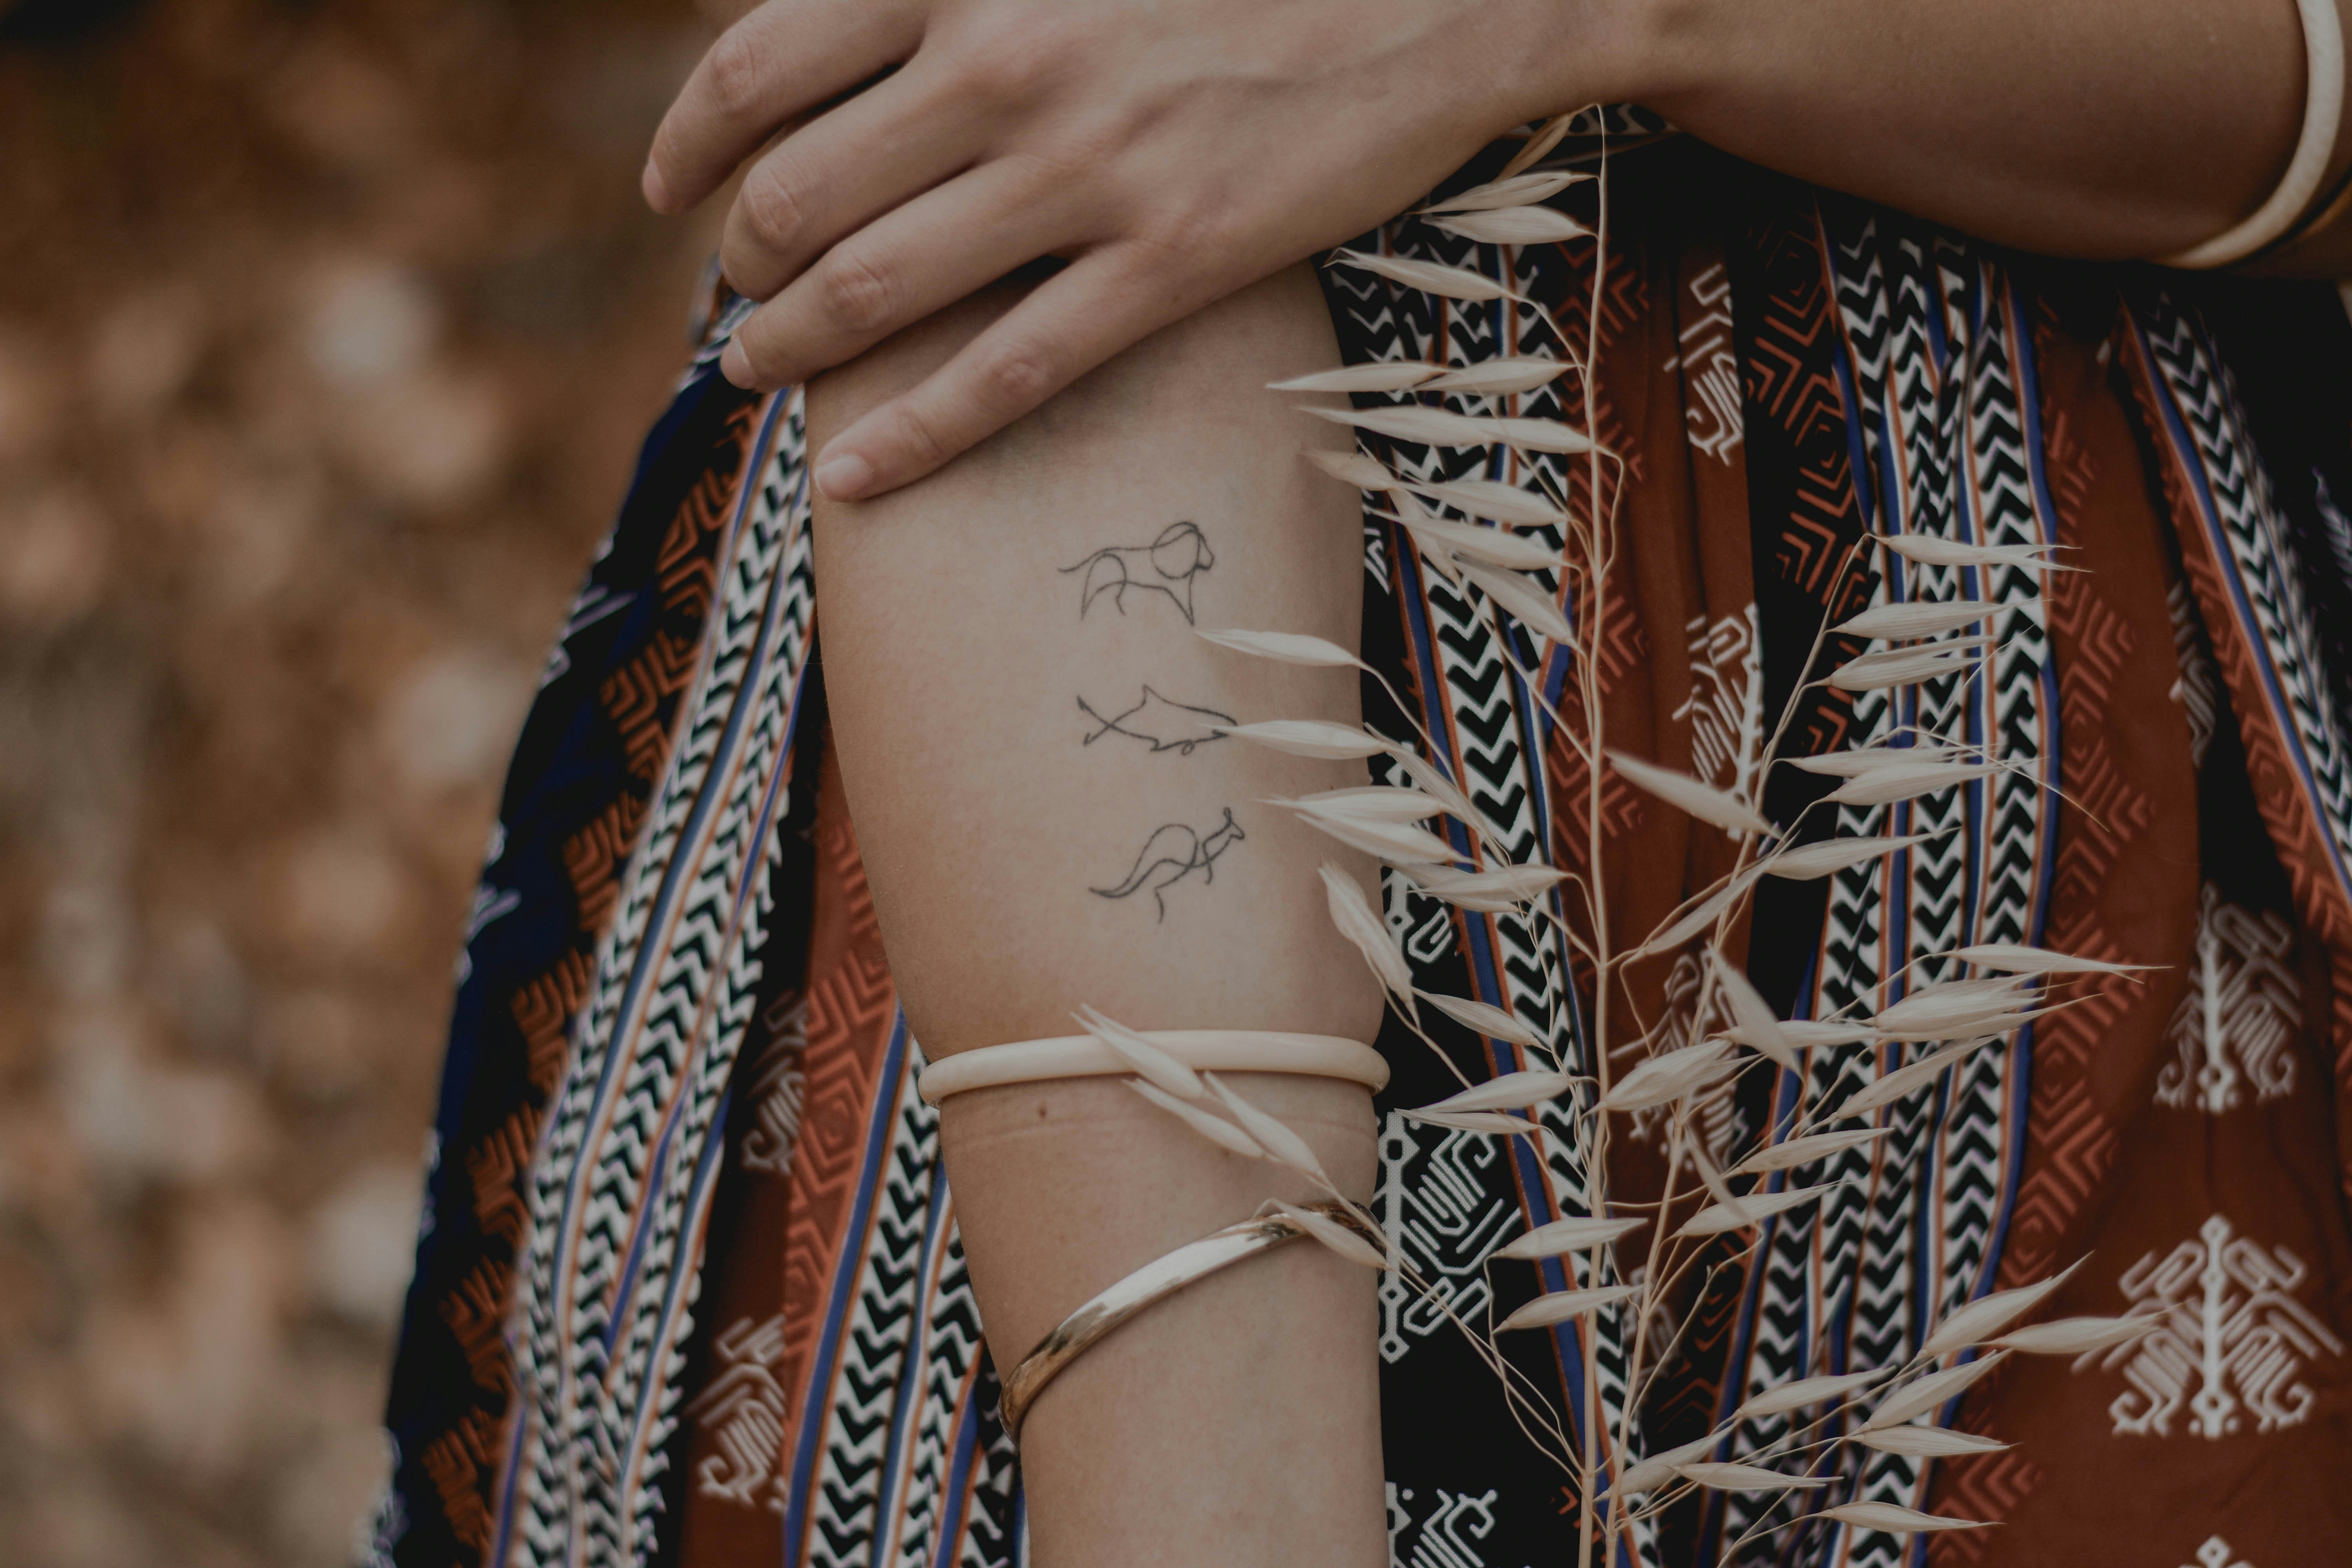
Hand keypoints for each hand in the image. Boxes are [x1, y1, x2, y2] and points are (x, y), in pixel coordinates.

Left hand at [643, 0, 1636, 499]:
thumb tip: (862, 24)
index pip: (762, 65)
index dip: (687, 140)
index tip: (669, 190)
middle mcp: (1008, 67)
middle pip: (798, 193)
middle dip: (736, 259)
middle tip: (732, 291)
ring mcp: (1092, 172)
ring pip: (878, 290)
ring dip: (788, 349)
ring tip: (753, 375)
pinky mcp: (1175, 261)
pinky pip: (1007, 372)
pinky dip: (909, 435)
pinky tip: (847, 479)